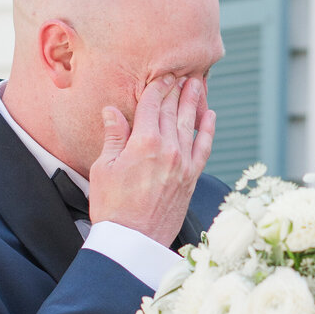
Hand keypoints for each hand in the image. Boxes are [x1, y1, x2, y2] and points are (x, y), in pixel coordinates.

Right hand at [88, 76, 215, 246]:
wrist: (133, 241)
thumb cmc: (112, 208)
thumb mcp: (104, 168)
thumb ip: (113, 137)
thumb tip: (112, 111)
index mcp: (144, 143)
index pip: (153, 105)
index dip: (158, 87)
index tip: (163, 74)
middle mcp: (169, 149)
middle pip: (174, 111)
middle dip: (178, 90)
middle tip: (184, 72)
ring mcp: (183, 164)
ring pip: (191, 125)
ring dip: (195, 103)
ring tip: (198, 85)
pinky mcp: (191, 178)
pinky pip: (204, 148)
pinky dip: (208, 130)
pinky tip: (210, 116)